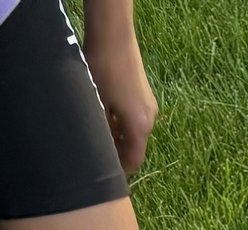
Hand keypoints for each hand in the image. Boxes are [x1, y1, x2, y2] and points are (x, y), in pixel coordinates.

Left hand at [84, 24, 158, 170]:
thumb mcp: (97, 104)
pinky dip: (123, 123)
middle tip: (99, 154)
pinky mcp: (144, 94)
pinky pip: (135, 117)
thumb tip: (100, 151)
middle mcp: (150, 120)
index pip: (133, 160)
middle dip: (118, 152)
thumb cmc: (103, 69)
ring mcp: (149, 105)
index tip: (107, 175)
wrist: (114, 35)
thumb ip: (102, 132)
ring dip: (119, 135)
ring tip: (100, 132)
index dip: (121, 170)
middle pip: (135, 146)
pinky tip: (107, 114)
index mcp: (139, 127)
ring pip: (134, 131)